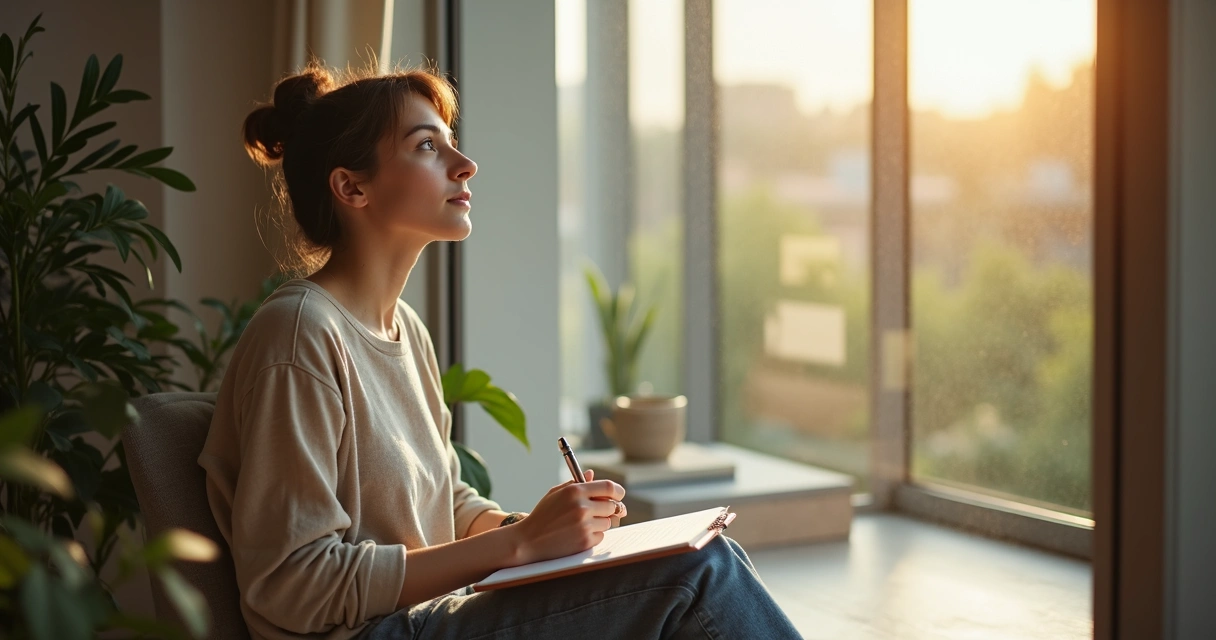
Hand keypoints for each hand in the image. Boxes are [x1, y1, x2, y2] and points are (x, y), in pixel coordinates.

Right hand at [506, 471, 625, 564]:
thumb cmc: (542, 515)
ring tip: (582, 524)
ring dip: (600, 523)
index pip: (609, 487)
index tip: (619, 495)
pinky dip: (594, 535)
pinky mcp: (585, 541)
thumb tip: (592, 475)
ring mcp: (584, 525)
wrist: (528, 540)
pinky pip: (601, 536)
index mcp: (575, 491)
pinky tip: (578, 534)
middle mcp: (582, 507)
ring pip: (608, 522)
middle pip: (612, 506)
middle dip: (610, 508)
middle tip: (603, 511)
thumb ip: (576, 483)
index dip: (618, 491)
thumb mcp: (556, 493)